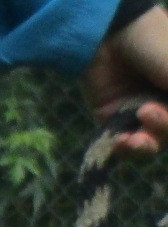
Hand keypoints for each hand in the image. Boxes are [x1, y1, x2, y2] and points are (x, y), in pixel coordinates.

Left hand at [83, 4, 167, 153]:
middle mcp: (164, 102)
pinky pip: (123, 143)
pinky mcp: (114, 119)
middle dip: (161, 128)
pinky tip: (120, 143)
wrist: (107, 34)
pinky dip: (124, 148)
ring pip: (150, 142)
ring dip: (144, 145)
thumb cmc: (148, 40)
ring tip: (132, 139)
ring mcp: (140, 112)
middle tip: (146, 113)